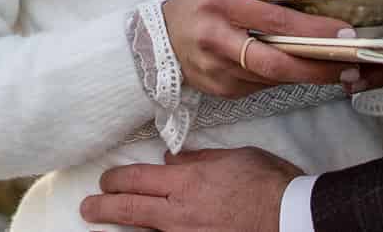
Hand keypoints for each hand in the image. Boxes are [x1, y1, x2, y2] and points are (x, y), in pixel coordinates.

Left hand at [83, 146, 297, 231]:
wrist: (293, 217)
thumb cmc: (269, 184)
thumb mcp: (233, 157)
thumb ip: (198, 160)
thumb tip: (172, 158)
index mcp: (187, 181)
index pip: (137, 179)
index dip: (116, 181)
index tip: (106, 182)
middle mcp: (181, 212)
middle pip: (130, 209)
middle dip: (103, 207)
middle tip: (89, 207)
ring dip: (123, 228)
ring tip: (104, 223)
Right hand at [162, 0, 350, 96]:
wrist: (162, 39)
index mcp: (219, 5)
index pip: (273, 20)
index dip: (311, 29)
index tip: (344, 33)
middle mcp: (216, 41)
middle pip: (274, 63)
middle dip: (317, 67)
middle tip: (351, 65)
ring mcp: (218, 71)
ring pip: (271, 79)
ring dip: (309, 77)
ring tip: (341, 70)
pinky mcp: (222, 91)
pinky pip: (262, 87)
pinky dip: (287, 80)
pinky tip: (306, 72)